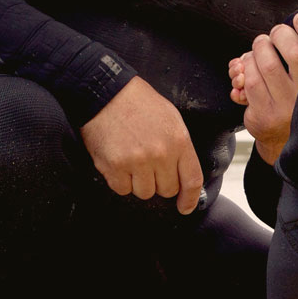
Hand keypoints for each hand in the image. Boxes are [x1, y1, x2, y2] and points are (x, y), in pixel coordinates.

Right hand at [80, 77, 203, 213]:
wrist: (105, 92)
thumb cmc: (138, 103)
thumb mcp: (170, 118)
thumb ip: (179, 147)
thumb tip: (183, 174)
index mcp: (178, 141)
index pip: (191, 180)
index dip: (189, 198)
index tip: (185, 206)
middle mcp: (160, 154)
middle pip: (166, 190)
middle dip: (158, 182)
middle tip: (148, 164)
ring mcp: (137, 162)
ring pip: (144, 193)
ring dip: (138, 181)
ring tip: (131, 159)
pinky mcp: (114, 167)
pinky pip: (122, 189)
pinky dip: (120, 180)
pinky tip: (118, 160)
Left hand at [227, 12, 297, 163]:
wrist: (286, 143)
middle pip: (294, 53)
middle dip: (279, 35)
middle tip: (274, 34)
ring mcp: (286, 108)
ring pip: (267, 65)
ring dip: (258, 50)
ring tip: (260, 47)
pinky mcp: (265, 116)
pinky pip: (250, 83)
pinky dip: (246, 68)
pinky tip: (249, 66)